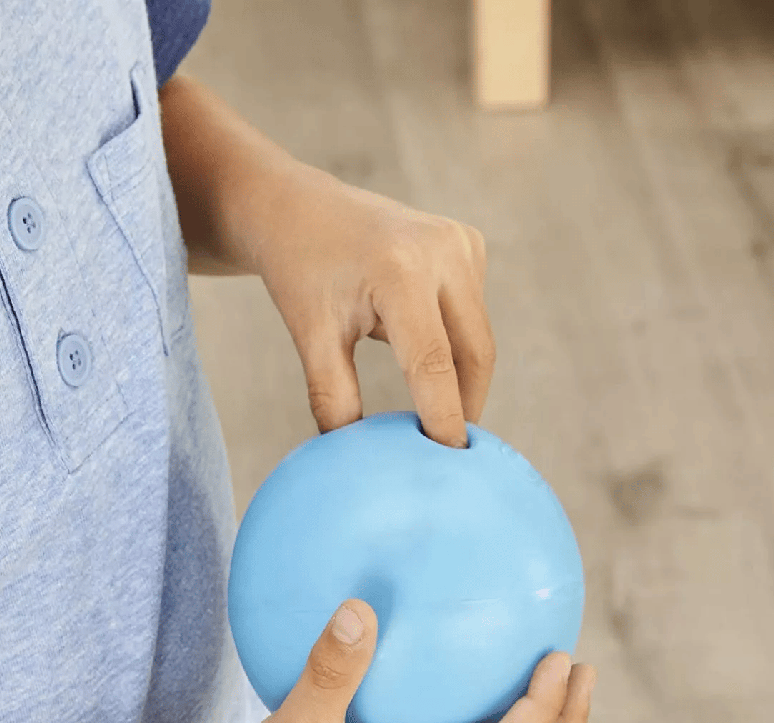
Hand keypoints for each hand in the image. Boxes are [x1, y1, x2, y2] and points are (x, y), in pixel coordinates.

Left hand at [256, 166, 495, 448]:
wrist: (297, 208)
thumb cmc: (299, 272)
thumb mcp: (311, 337)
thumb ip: (335, 400)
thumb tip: (359, 460)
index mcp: (401, 271)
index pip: (435, 364)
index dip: (446, 418)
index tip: (449, 464)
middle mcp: (443, 250)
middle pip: (473, 352)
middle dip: (464, 405)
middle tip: (449, 453)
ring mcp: (461, 242)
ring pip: (476, 336)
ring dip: (460, 377)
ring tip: (434, 415)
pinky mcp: (467, 243)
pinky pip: (471, 313)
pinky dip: (455, 344)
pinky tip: (423, 353)